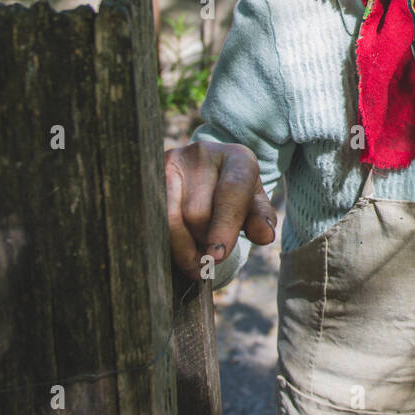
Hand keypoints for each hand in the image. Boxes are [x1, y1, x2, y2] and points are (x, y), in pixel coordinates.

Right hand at [164, 141, 278, 279]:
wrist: (205, 173)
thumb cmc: (235, 195)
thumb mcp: (253, 205)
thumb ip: (261, 219)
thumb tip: (265, 235)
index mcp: (237, 157)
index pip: (230, 192)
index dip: (224, 227)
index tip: (217, 257)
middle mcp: (203, 153)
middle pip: (198, 212)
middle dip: (203, 242)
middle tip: (208, 261)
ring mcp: (171, 160)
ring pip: (170, 216)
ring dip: (180, 246)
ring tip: (193, 262)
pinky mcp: (149, 173)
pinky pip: (152, 215)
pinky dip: (163, 238)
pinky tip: (172, 249)